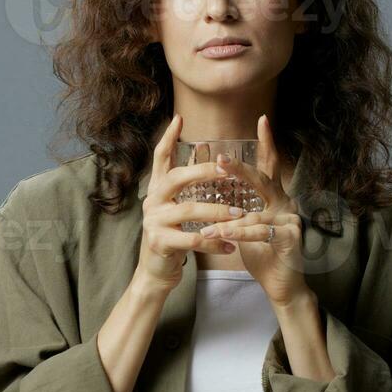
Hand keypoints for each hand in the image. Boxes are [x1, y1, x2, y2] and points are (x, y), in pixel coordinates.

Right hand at [135, 113, 252, 295]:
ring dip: (217, 212)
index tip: (179, 118)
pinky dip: (214, 242)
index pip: (160, 158)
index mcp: (157, 190)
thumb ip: (185, 187)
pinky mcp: (160, 243)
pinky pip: (192, 239)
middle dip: (202, 171)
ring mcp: (153, 222)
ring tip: (239, 215)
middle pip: (176, 178)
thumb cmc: (172, 237)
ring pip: (189, 210)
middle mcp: (152, 201)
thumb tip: (199, 151)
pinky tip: (230, 246)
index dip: (168, 138)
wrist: (156, 272)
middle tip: (227, 169)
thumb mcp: (175, 208)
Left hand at [196, 114, 312, 307]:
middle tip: (221, 159)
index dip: (267, 142)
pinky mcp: (291, 239)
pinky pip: (261, 233)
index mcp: (275, 198)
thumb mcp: (245, 225)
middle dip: (240, 169)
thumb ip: (237, 206)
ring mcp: (290, 220)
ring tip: (205, 224)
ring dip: (228, 219)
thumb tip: (216, 187)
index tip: (262, 119)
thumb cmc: (263, 254)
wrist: (283, 284)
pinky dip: (240, 234)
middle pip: (263, 180)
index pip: (270, 165)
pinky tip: (223, 235)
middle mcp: (285, 204)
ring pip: (256, 213)